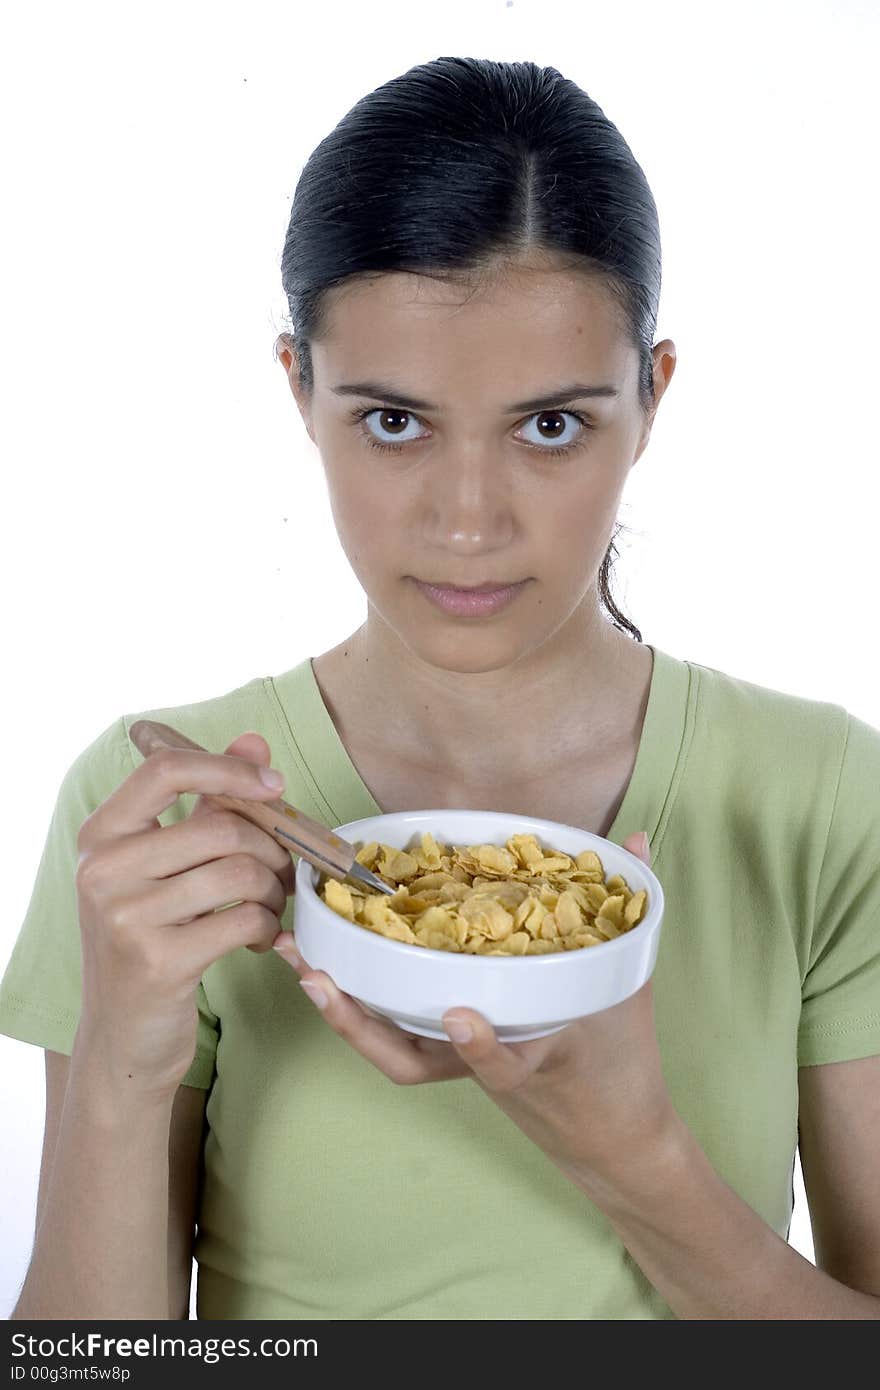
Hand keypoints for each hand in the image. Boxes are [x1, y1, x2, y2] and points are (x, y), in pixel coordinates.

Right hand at [74, 731, 292, 1098]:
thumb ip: (208, 802)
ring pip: (240, 872)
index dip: (228, 768)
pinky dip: (268, 927)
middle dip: (270, 848)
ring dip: (273, 891)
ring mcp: (125, 916)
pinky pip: (245, 918)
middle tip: (280, 873)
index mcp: (101, 835)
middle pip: (221, 827)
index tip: (274, 786)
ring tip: (268, 907)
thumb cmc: (151, 939)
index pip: (165, 769)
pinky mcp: (157, 961)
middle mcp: (103, 870)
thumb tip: (255, 741)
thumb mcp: (165, 868)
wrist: (123, 1035)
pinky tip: (261, 939)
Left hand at [272, 831, 675, 1187]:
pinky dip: (357, 1002)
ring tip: (296, 956)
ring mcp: (460, 1064)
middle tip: (313, 974)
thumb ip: (631, 910)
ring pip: (390, 1050)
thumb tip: (633, 839)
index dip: (482, 1046)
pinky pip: (393, 1034)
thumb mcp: (632, 985)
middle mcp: (485, 1066)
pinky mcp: (447, 1055)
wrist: (612, 1134)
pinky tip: (326, 962)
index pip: (505, 1064)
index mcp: (539, 1060)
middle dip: (357, 1023)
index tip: (460, 1016)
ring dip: (339, 1009)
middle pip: (410, 1062)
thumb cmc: (621, 1062)